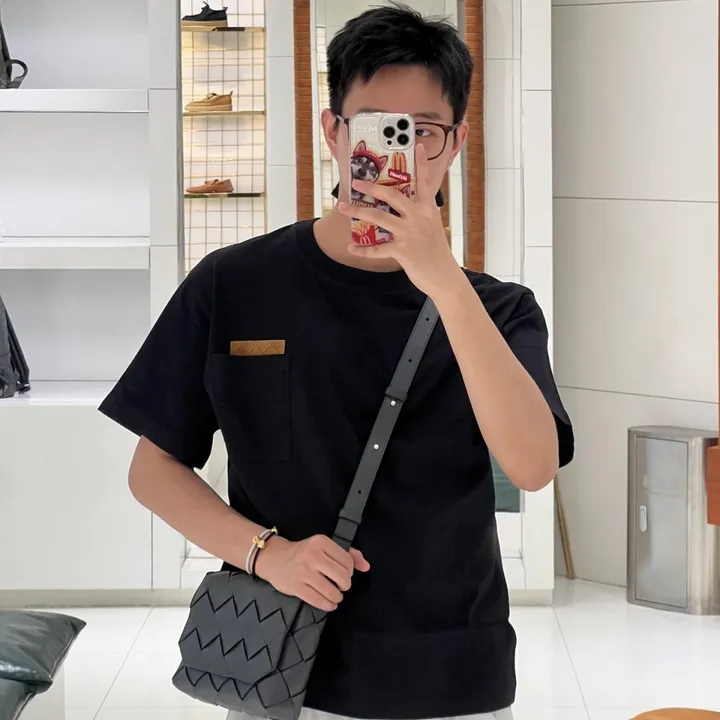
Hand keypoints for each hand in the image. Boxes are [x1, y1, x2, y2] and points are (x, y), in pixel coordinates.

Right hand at [255, 535, 369, 611]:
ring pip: (332, 591)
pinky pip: (319, 601)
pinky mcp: (296, 587)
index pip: (347, 561)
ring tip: (335, 594)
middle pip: (342, 577)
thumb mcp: (324, 547)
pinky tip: (329, 603)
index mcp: (321, 542)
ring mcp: (303, 572)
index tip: (344, 573)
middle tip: (341, 585)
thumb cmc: (303, 552)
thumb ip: (348, 554)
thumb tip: (366, 566)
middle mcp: (312, 555)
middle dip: (345, 585)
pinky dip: (328, 605)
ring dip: (337, 597)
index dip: (350, 571)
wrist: (274, 558)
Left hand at [337, 143, 465, 298]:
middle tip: (356, 181)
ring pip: (380, 218)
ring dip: (358, 211)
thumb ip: (420, 213)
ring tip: (342, 207)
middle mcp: (419, 218)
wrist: (443, 275)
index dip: (421, 163)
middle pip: (393, 195)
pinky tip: (351, 247)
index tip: (418, 145)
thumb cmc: (435, 250)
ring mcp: (410, 234)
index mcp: (428, 209)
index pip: (424, 182)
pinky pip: (378, 249)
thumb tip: (408, 203)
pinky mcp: (403, 251)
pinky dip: (363, 249)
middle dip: (372, 187)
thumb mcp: (432, 226)